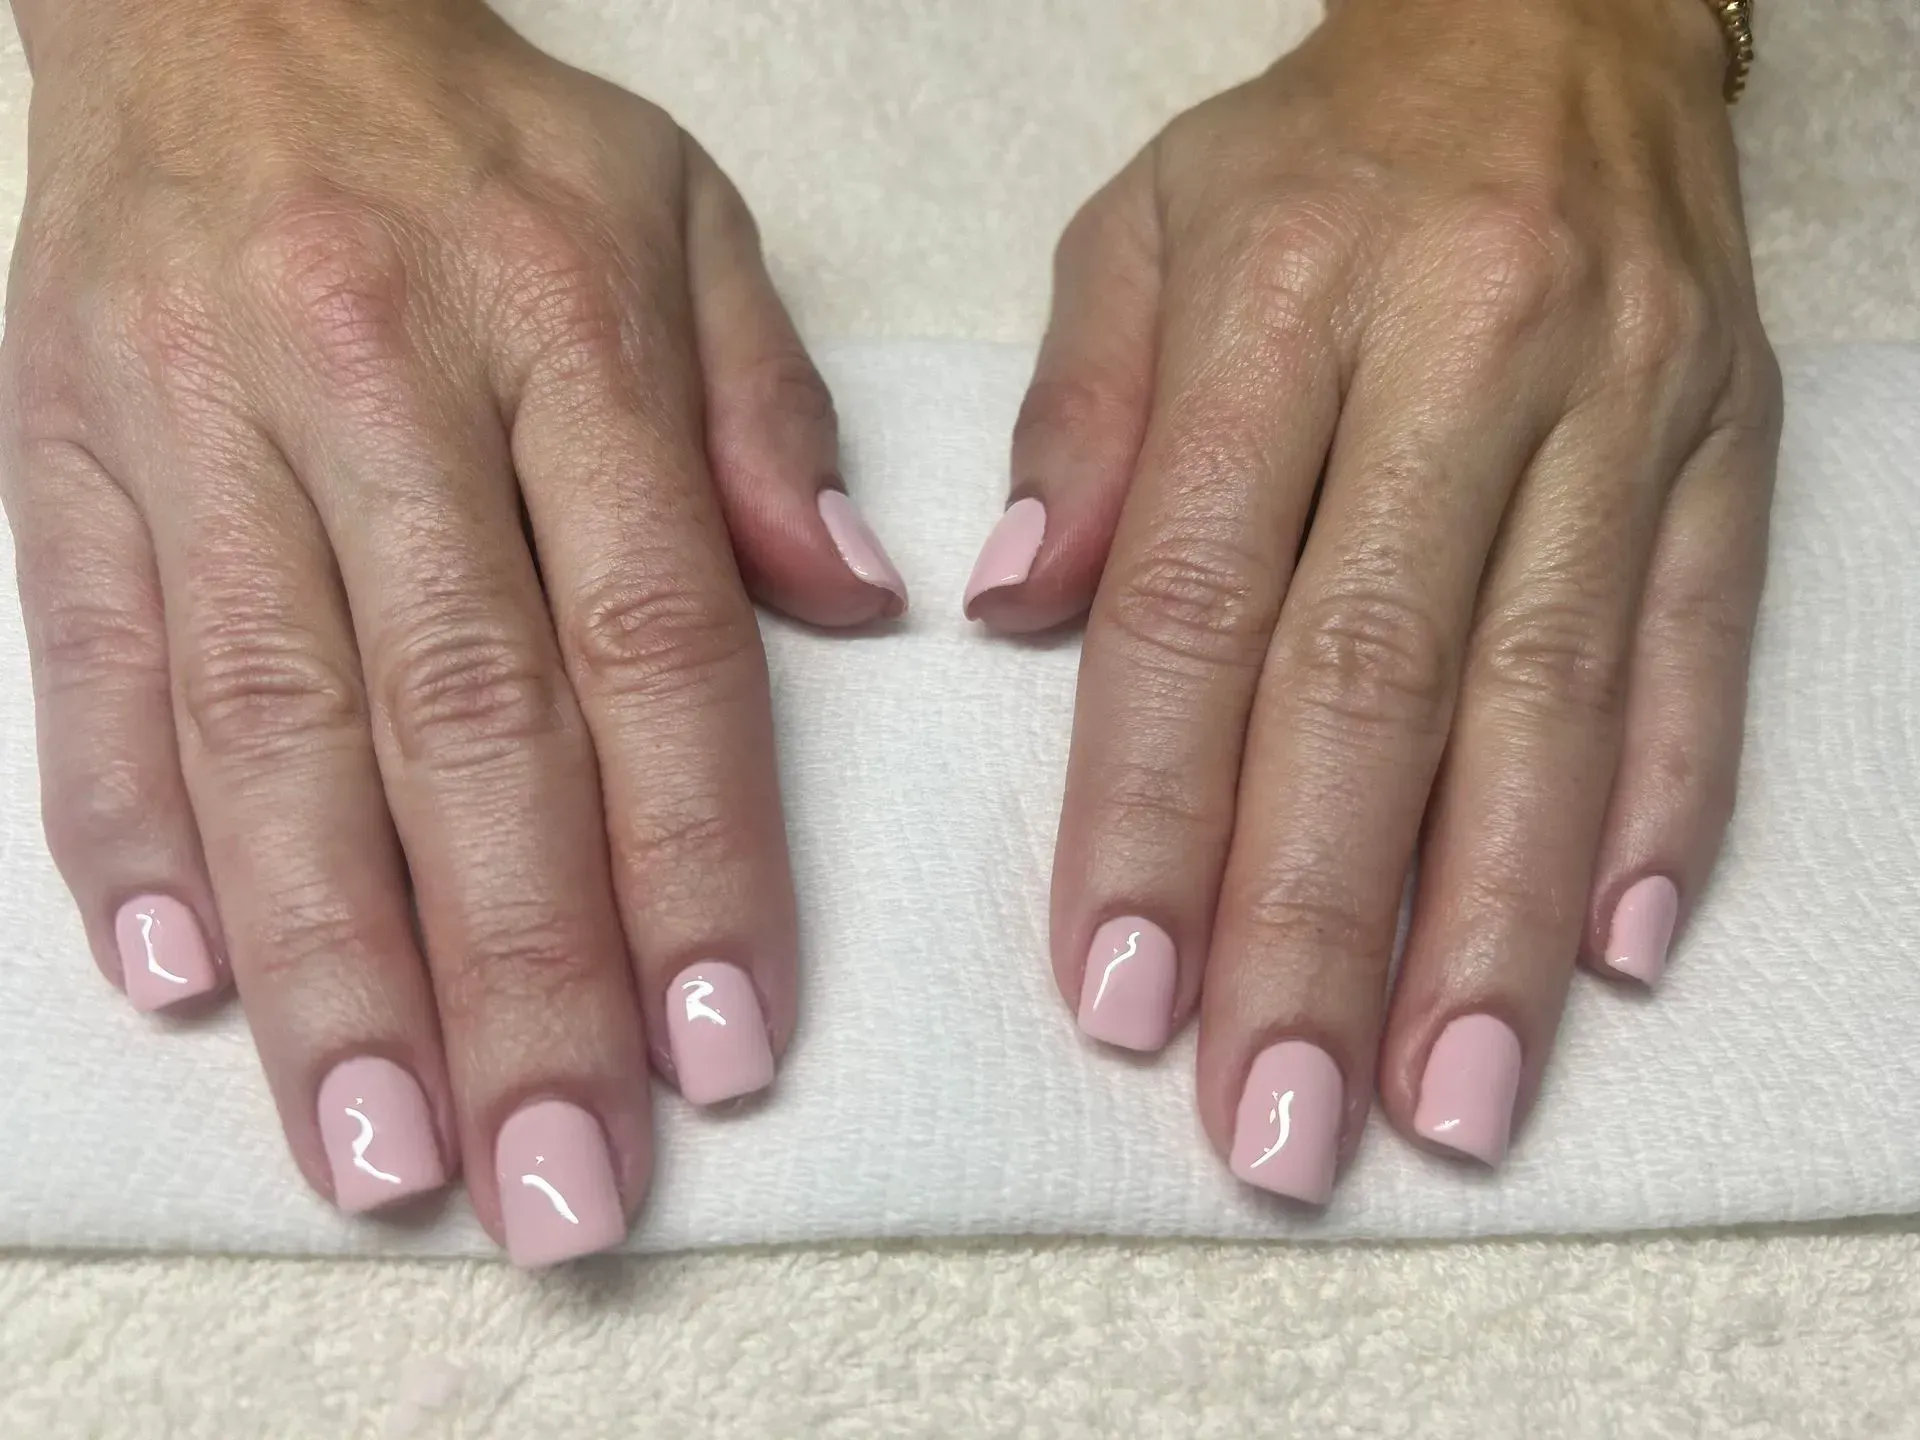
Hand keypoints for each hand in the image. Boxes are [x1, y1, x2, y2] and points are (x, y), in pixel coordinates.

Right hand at [2, 0, 903, 1263]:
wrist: (230, 0)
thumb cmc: (484, 144)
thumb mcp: (680, 219)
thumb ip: (772, 417)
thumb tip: (863, 605)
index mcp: (562, 329)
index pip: (649, 634)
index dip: (691, 852)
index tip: (722, 1043)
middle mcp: (376, 385)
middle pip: (458, 722)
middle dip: (516, 975)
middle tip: (558, 1180)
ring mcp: (196, 422)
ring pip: (268, 727)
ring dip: (330, 963)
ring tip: (385, 1151)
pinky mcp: (60, 452)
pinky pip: (85, 658)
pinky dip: (127, 828)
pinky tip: (185, 983)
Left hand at [969, 0, 1779, 1196]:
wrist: (1551, 26)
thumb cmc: (1319, 156)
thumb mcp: (1146, 229)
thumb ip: (1080, 422)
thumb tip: (1008, 611)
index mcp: (1292, 299)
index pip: (1202, 594)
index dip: (1154, 805)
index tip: (1119, 991)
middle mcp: (1472, 352)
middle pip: (1380, 679)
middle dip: (1318, 926)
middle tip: (1273, 1126)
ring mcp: (1626, 408)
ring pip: (1554, 697)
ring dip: (1490, 926)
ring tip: (1441, 1107)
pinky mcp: (1733, 449)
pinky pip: (1705, 643)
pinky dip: (1664, 808)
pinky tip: (1611, 958)